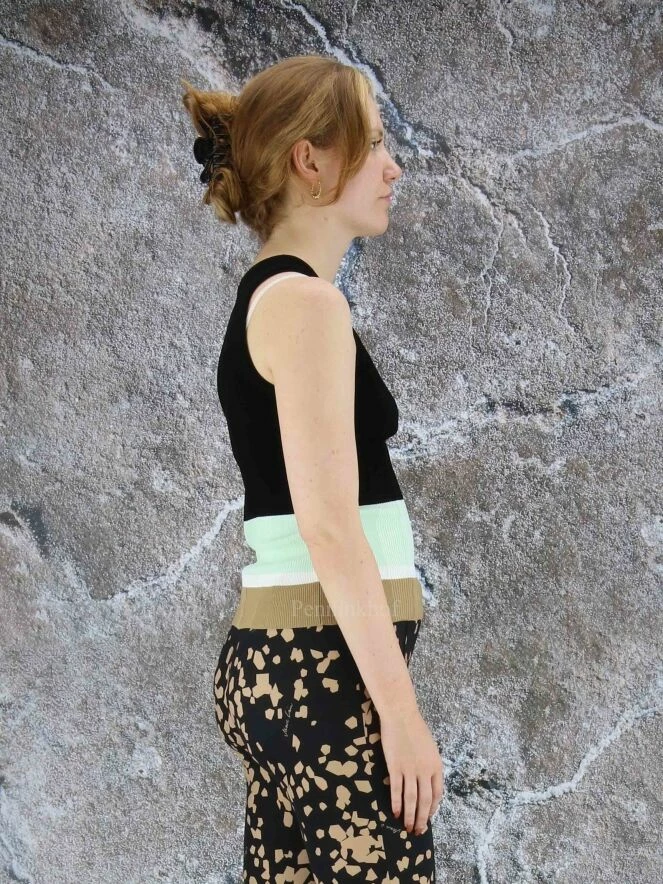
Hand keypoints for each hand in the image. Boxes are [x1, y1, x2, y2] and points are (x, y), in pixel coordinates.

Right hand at [379, 708, 443, 834]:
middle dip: (422, 818)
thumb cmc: (415, 728)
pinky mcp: (395, 767)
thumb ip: (430, 765)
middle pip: (425, 801)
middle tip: (418, 831)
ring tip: (407, 827)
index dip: (433, 809)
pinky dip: (396, 803)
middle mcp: (425, 770)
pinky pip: (396, 789)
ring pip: (411, 799)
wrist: (401, 715)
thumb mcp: (430, 748)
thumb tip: (427, 782)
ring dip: (410, 816)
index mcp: (436, 766)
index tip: (429, 818)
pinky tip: (395, 812)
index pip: (437, 794)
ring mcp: (410, 769)